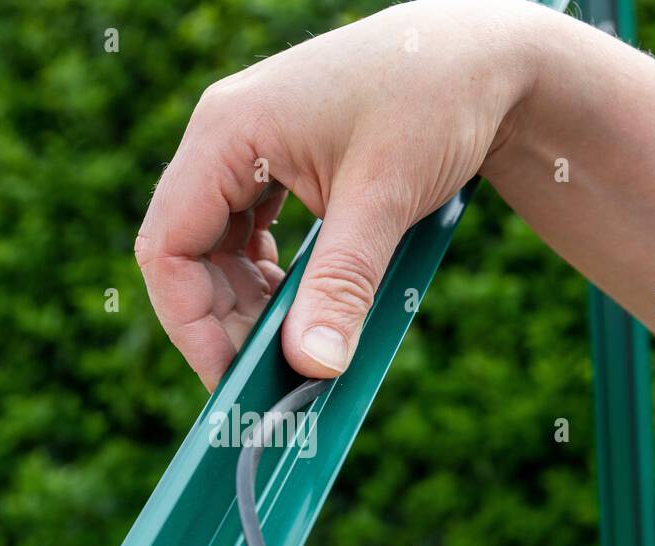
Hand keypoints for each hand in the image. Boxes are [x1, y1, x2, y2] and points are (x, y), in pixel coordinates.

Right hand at [135, 0, 539, 389]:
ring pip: (214, 249)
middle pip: (185, 253)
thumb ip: (341, 286)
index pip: (168, 246)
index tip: (231, 379)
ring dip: (245, 302)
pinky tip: (301, 302)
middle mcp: (224, 138)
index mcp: (228, 132)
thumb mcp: (384, 200)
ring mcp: (246, 149)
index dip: (190, 323)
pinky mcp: (274, 163)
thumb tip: (313, 367)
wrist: (487, 56)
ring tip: (293, 341)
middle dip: (222, 319)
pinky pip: (245, 234)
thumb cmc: (435, 99)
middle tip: (270, 375)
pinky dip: (268, 279)